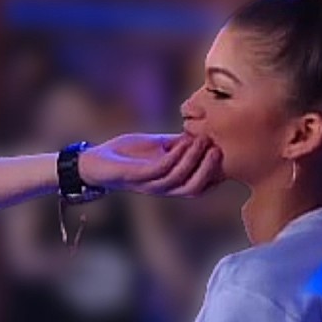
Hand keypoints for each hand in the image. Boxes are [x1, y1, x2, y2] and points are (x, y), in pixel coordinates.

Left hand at [79, 133, 222, 197]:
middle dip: (210, 169)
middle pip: (196, 188)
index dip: (217, 173)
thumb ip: (179, 144)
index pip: (202, 186)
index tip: (226, 150)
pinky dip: (174, 156)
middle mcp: (163, 188)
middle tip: (219, 147)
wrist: (95, 161)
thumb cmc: (127, 155)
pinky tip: (181, 142)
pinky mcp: (136, 176)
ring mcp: (150, 184)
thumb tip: (203, 133)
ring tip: (204, 140)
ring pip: (180, 180)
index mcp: (171, 183)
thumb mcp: (158, 146)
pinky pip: (160, 170)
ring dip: (194, 159)